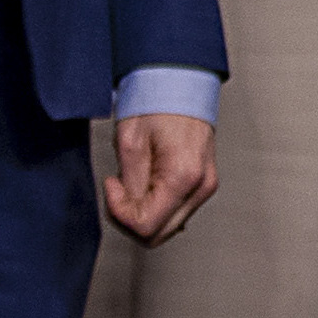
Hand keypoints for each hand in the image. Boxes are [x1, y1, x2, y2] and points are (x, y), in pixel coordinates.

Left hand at [104, 111, 216, 243]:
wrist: (180, 82)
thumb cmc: (158, 102)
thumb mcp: (130, 141)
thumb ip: (129, 184)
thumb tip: (128, 210)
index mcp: (184, 176)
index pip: (146, 225)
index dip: (120, 213)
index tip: (113, 186)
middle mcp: (200, 186)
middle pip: (157, 235)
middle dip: (129, 219)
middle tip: (118, 189)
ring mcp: (204, 187)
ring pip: (166, 228)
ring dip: (142, 214)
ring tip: (132, 183)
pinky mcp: (202, 184)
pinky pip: (174, 213)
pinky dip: (155, 207)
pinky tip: (146, 186)